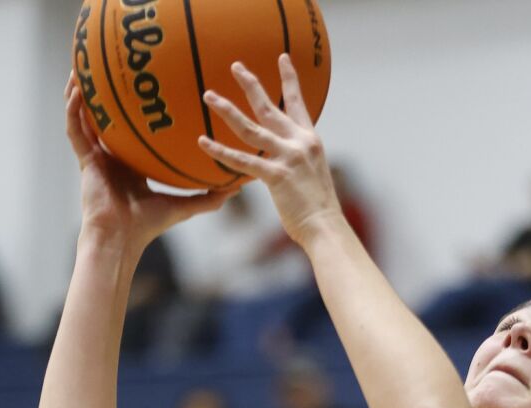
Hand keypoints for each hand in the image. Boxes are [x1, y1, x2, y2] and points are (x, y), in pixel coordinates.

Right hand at [65, 77, 228, 250]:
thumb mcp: (182, 206)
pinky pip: (75, 128)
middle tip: (111, 66)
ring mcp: (95, 156)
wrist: (121, 239)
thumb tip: (235, 189)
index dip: (136, 111)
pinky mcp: (84, 160)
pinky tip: (76, 89)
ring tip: (82, 66)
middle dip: (105, 94)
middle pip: (106, 117)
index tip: (147, 88)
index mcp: (131, 164)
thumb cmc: (148, 226)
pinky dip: (74, 108)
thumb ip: (207, 198)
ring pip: (84, 117)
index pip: (132, 131)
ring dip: (81, 92)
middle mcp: (112, 156)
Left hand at [198, 56, 340, 248]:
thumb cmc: (318, 209)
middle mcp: (300, 143)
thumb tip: (285, 164)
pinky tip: (204, 142)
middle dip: (251, 84)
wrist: (326, 227)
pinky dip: (221, 152)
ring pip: (251, 128)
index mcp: (310, 140)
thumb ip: (298, 162)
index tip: (282, 58)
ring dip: (227, 110)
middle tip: (235, 66)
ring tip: (209, 96)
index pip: (297, 103)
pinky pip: (243, 161)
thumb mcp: (313, 176)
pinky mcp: (276, 176)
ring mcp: (288, 158)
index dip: (289, 79)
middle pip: (269, 107)